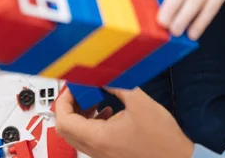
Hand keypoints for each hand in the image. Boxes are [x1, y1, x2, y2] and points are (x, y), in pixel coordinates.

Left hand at [55, 87, 194, 157]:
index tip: (74, 85)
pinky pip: (90, 139)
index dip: (64, 100)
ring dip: (80, 114)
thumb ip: (116, 86)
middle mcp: (96, 150)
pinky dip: (91, 123)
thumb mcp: (138, 102)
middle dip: (69, 106)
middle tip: (80, 90)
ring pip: (77, 135)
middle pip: (66, 129)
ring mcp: (102, 155)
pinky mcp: (110, 155)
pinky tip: (108, 111)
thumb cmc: (161, 136)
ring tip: (94, 98)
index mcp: (99, 138)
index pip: (64, 120)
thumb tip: (103, 75)